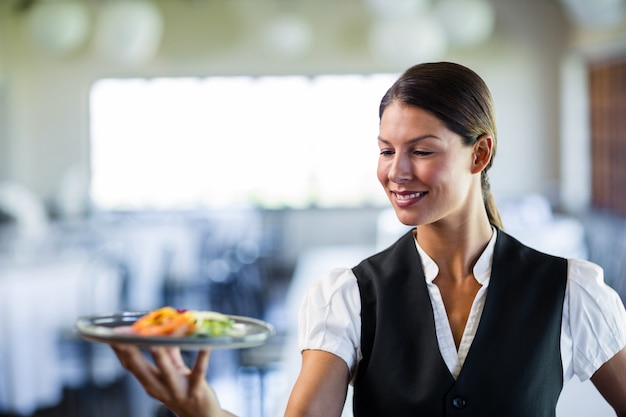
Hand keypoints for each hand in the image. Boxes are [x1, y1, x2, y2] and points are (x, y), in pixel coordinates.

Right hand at [111, 344, 230, 416]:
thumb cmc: (185, 391)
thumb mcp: (173, 372)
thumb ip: (169, 352)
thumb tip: (164, 329)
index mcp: (150, 383)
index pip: (130, 365)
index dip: (120, 350)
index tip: (112, 334)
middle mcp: (160, 388)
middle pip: (141, 368)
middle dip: (131, 351)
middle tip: (122, 334)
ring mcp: (177, 390)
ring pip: (166, 371)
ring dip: (160, 355)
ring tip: (154, 341)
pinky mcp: (196, 390)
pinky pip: (199, 371)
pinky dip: (202, 357)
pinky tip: (205, 344)